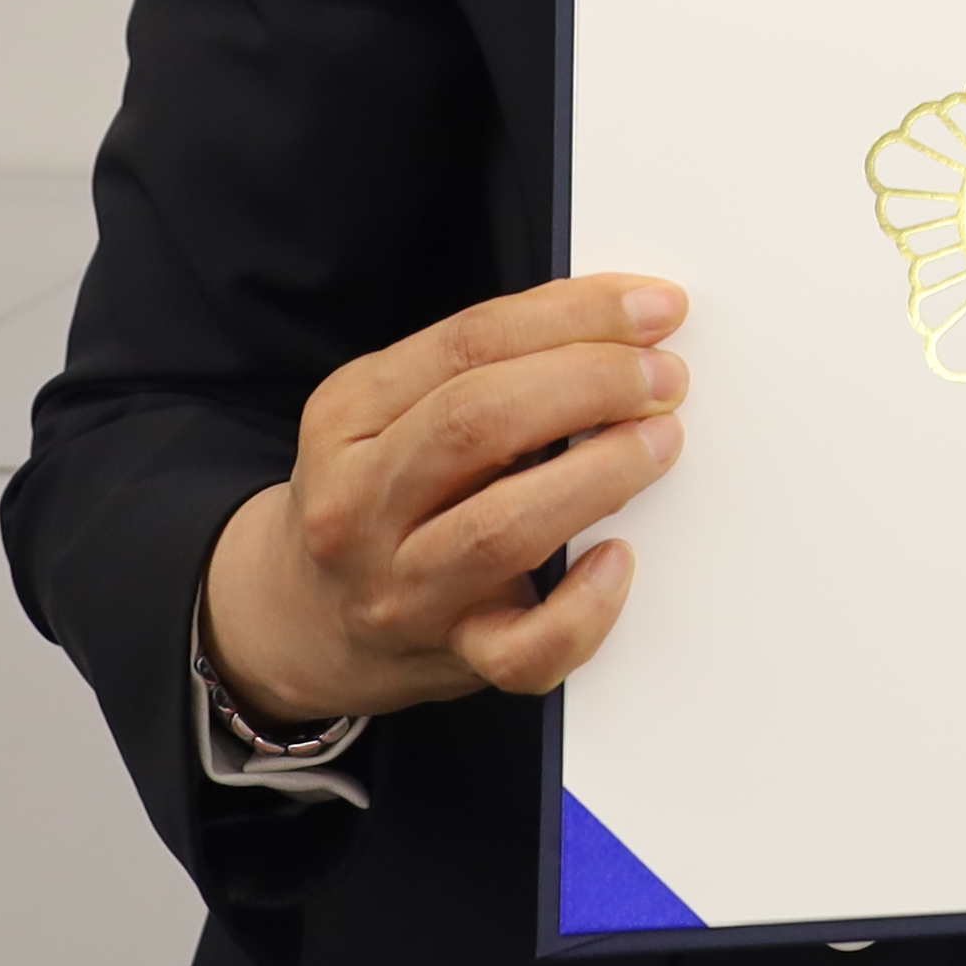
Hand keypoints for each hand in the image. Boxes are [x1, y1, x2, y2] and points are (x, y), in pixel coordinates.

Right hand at [200, 275, 687, 725]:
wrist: (300, 620)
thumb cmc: (379, 497)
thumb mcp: (388, 411)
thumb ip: (482, 366)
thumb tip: (616, 325)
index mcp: (346, 415)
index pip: (467, 343)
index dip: (574, 317)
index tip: (654, 307)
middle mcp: (359, 502)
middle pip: (477, 422)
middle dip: (591, 384)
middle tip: (664, 376)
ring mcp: (400, 589)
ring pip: (501, 529)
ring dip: (600, 474)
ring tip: (660, 441)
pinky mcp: (449, 658)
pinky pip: (523, 650)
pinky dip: (584, 609)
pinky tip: (617, 561)